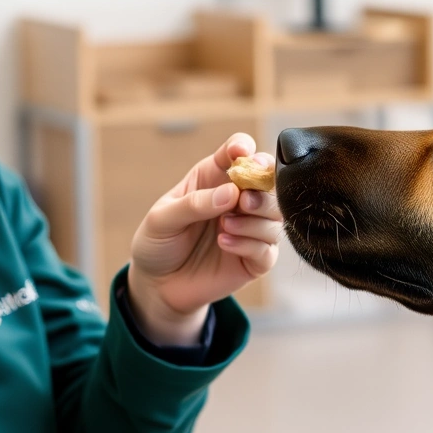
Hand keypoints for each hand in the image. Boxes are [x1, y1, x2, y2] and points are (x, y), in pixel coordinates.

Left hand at [126, 133, 282, 346]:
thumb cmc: (158, 243)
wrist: (156, 285)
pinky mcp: (254, 260)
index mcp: (214, 179)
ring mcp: (249, 230)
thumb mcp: (163, 219)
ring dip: (255, 220)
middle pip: (269, 182)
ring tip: (224, 226)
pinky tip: (225, 243)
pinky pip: (268, 249)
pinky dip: (250, 244)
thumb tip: (231, 193)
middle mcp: (237, 200)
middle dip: (262, 188)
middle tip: (242, 201)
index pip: (239, 152)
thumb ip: (194, 203)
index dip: (244, 147)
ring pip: (276, 216)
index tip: (241, 153)